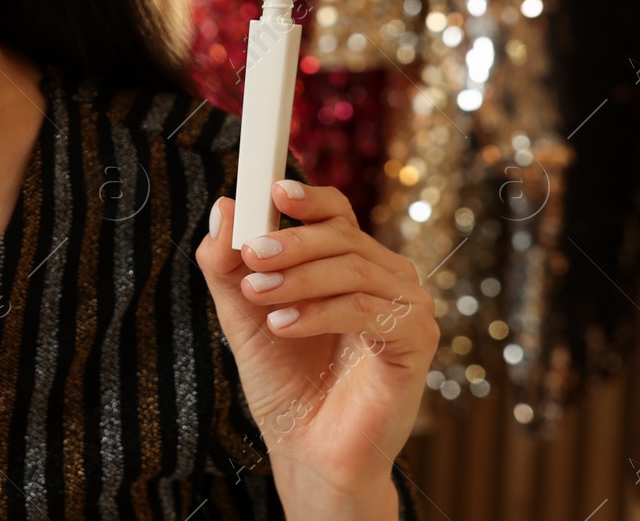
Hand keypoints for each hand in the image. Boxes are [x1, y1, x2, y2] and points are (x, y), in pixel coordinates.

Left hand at [194, 180, 435, 504]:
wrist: (308, 449)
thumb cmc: (284, 380)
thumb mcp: (241, 315)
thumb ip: (227, 265)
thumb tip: (223, 208)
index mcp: (350, 264)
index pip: (337, 213)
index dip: (308, 197)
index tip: (273, 190)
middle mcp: (386, 278)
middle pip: (343, 235)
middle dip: (291, 242)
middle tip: (251, 255)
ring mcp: (407, 308)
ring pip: (353, 267)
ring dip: (299, 278)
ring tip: (260, 297)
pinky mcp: (416, 342)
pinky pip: (368, 309)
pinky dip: (321, 312)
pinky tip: (285, 326)